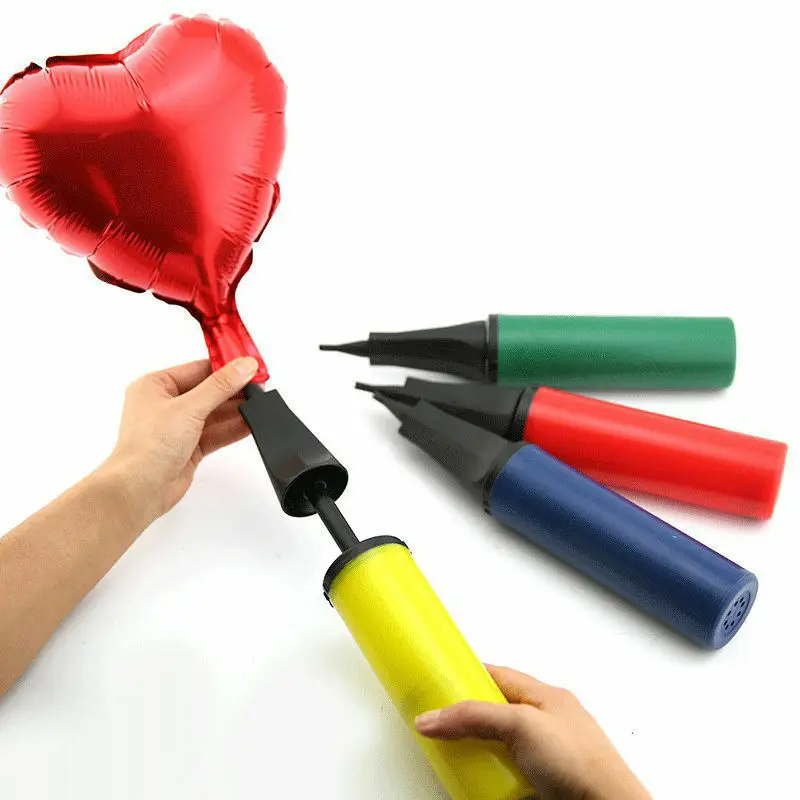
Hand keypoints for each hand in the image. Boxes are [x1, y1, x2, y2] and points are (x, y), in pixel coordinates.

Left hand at [101, 357, 258, 522]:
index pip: (198, 369)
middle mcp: (165, 405)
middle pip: (208, 391)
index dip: (225, 367)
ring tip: (258, 405)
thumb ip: (220, 387)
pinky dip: (232, 429)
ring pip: (213, 413)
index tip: (248, 365)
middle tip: (258, 387)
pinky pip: (215, 433)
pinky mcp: (188, 447)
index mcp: (155, 386)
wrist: (140, 488)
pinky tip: (249, 424)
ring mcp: (177, 427)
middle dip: (233, 390)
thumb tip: (242, 366)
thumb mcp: (189, 408)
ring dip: (235, 410)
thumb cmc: (147, 447)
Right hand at [415, 665, 650, 799]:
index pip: (497, 676)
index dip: (467, 676)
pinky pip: (507, 775)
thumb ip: (476, 716)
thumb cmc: (583, 764)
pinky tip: (477, 783)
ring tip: (453, 756)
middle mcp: (545, 723)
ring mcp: (545, 756)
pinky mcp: (543, 784)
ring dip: (477, 751)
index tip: (440, 681)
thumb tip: (434, 716)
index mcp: (545, 697)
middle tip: (440, 725)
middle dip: (468, 719)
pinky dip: (489, 778)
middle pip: (495, 713)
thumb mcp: (521, 726)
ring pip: (500, 746)